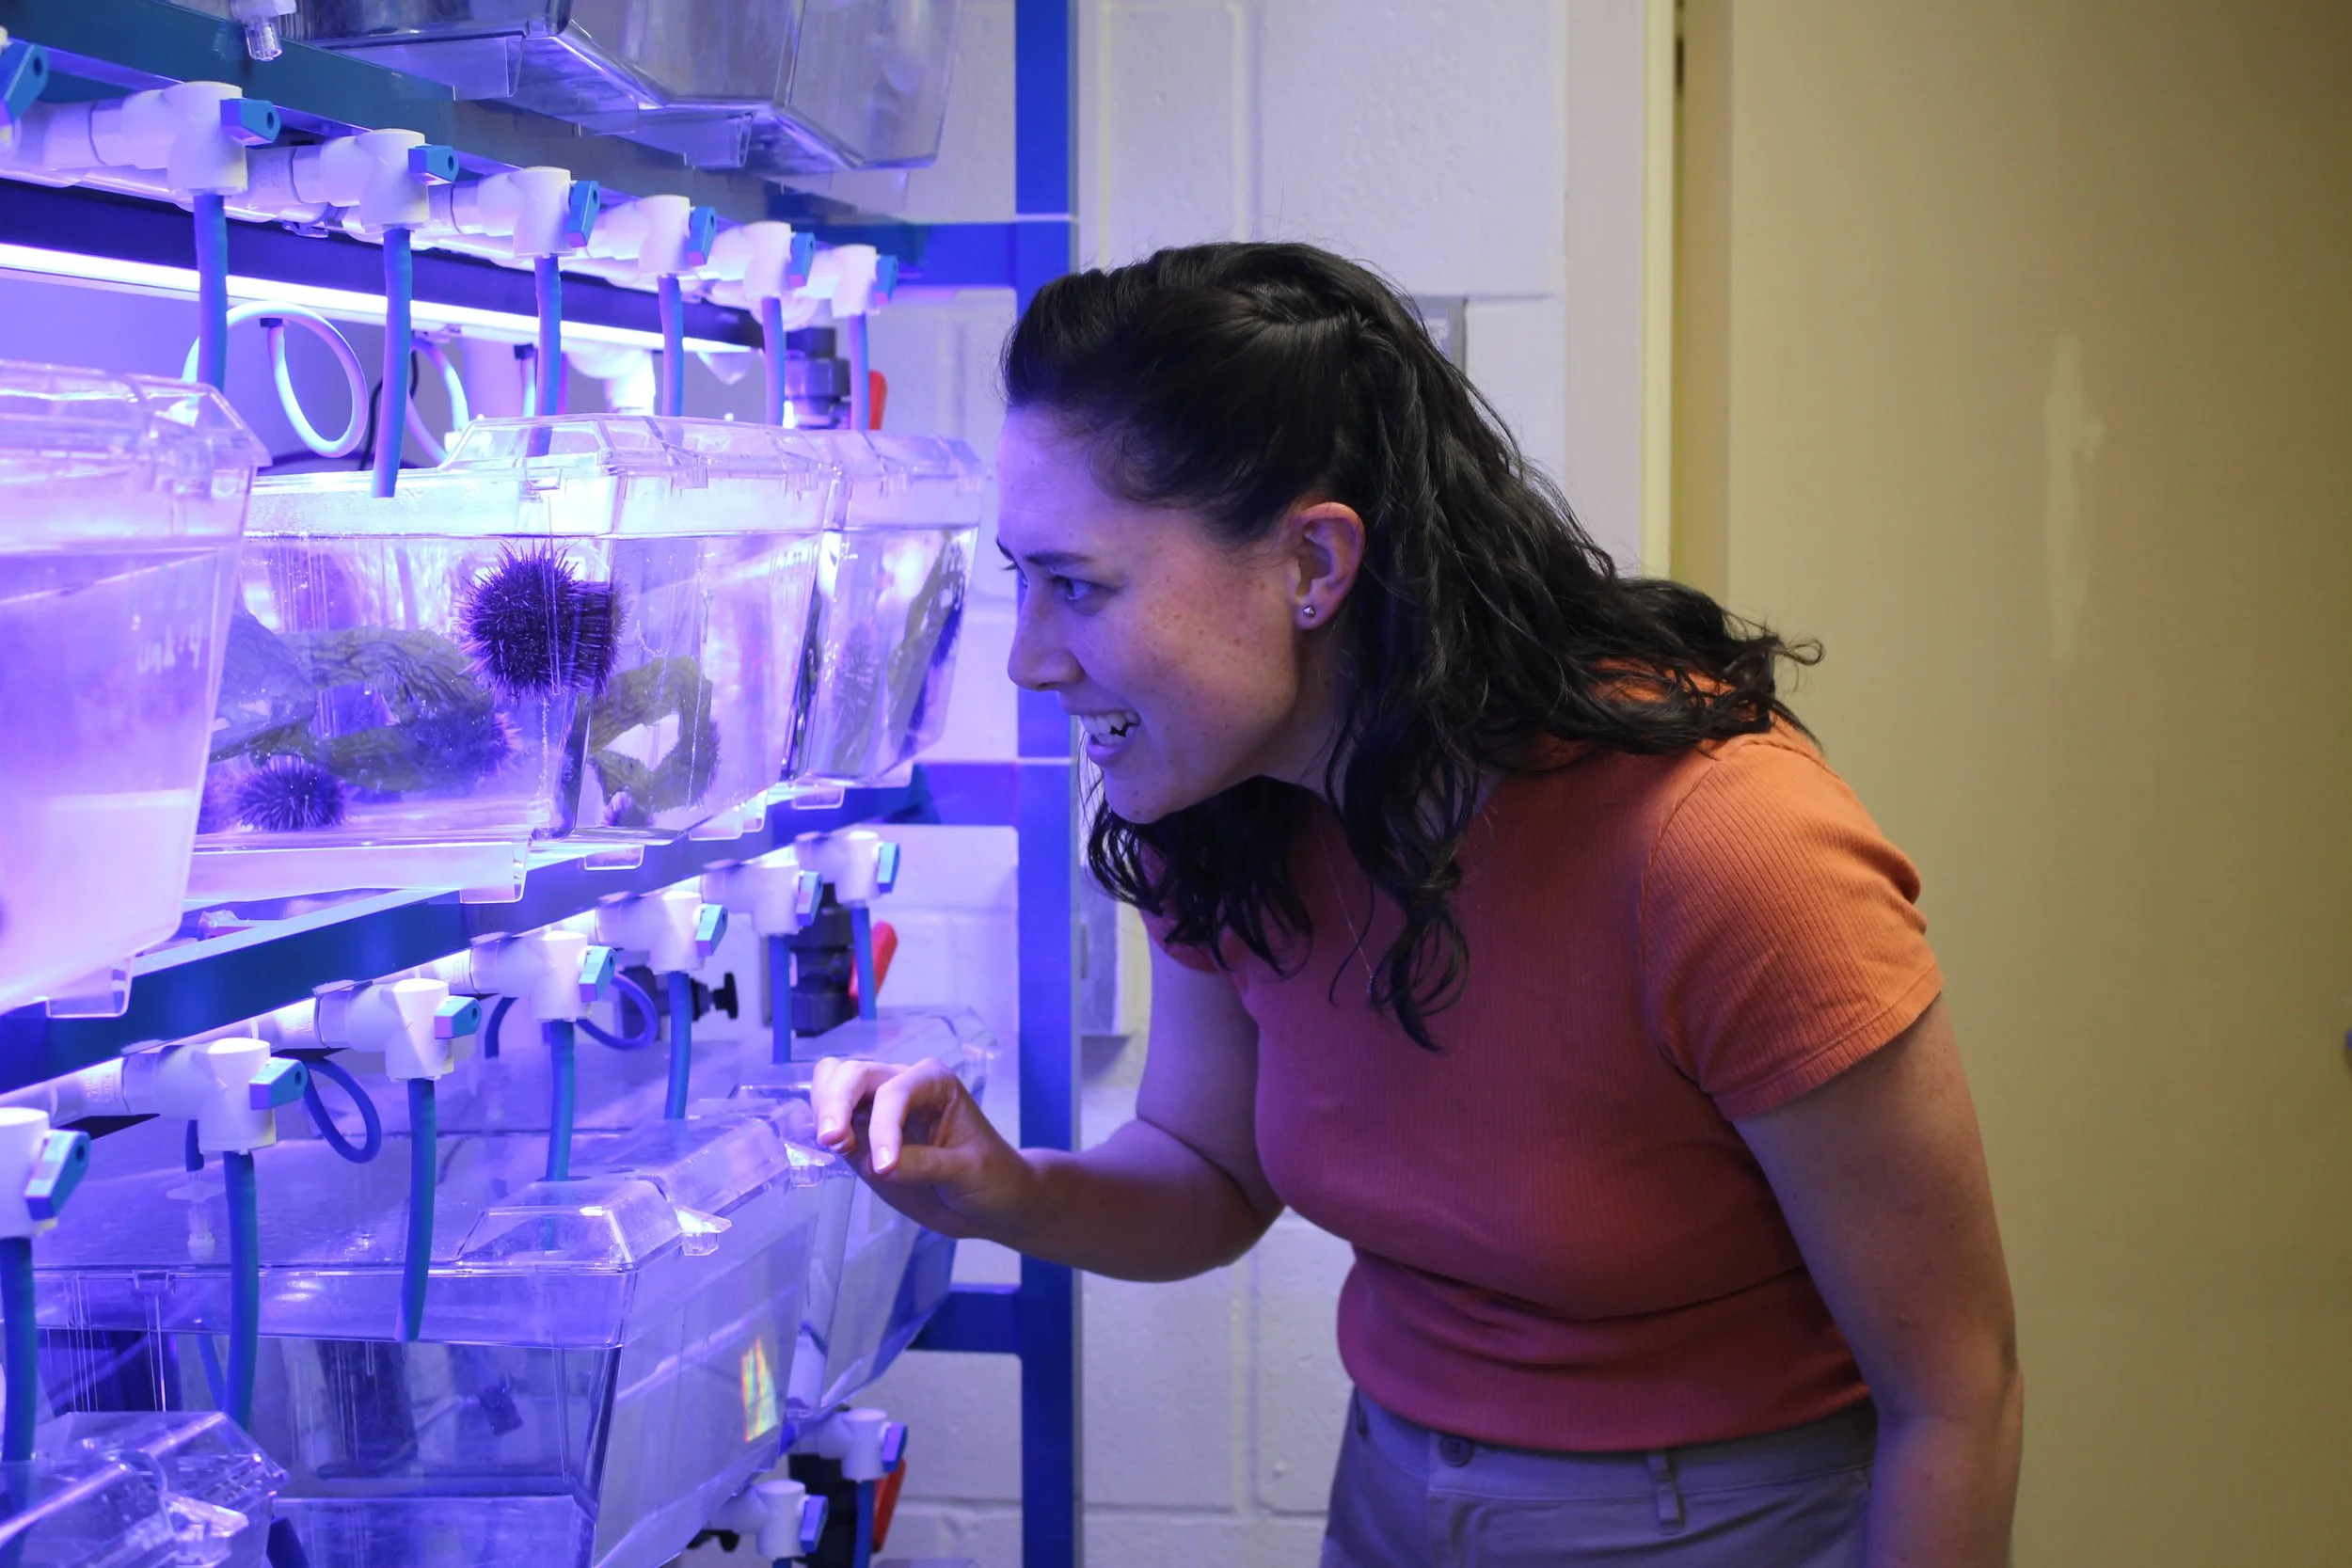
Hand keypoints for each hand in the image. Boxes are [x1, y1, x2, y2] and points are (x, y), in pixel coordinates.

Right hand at [809, 1056, 1037, 1239]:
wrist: (991, 1201)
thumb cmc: (990, 1177)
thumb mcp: (967, 1171)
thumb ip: (924, 1165)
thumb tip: (879, 1164)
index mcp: (933, 1082)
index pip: (894, 1092)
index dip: (882, 1127)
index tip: (883, 1170)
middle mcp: (903, 1084)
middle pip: (853, 1074)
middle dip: (837, 1103)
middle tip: (834, 1143)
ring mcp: (879, 1108)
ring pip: (834, 1081)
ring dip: (824, 1108)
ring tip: (834, 1144)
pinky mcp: (863, 1135)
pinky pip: (832, 1116)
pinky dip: (821, 1124)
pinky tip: (830, 1149)